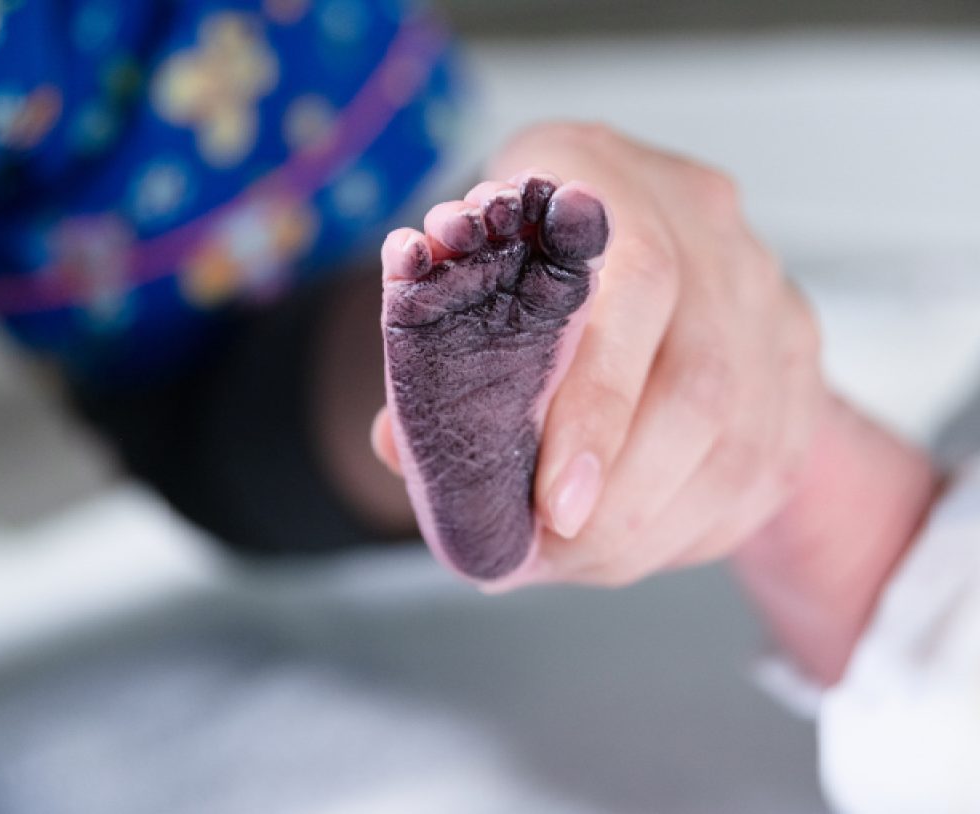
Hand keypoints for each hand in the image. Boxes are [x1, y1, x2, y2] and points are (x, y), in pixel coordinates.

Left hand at [374, 121, 825, 587]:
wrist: (644, 227)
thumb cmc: (535, 254)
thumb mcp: (472, 272)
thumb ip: (439, 352)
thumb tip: (400, 447)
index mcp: (612, 182)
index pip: (637, 288)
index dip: (599, 406)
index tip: (554, 505)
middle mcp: (708, 232)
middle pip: (701, 384)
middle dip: (623, 502)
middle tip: (553, 556)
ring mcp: (765, 296)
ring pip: (741, 443)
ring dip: (656, 529)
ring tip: (582, 562)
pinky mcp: (796, 359)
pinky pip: (768, 469)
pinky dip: (695, 527)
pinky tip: (640, 544)